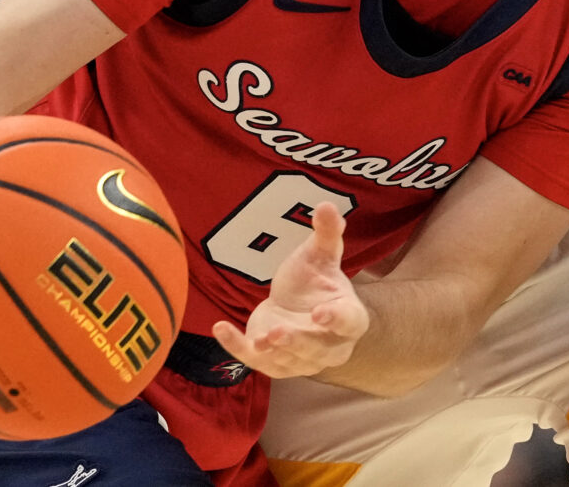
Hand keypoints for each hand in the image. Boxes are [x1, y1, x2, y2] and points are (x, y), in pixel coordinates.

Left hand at [212, 202, 368, 379]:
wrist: (296, 309)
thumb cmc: (314, 283)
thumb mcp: (320, 256)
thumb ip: (327, 234)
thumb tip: (327, 205)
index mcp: (348, 319)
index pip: (348, 322)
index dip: (336, 319)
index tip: (320, 312)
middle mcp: (328, 346)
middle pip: (317, 349)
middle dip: (297, 342)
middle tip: (278, 332)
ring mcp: (299, 360)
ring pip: (288, 360)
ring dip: (272, 351)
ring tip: (259, 339)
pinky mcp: (271, 363)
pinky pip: (254, 360)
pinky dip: (235, 346)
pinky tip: (220, 328)